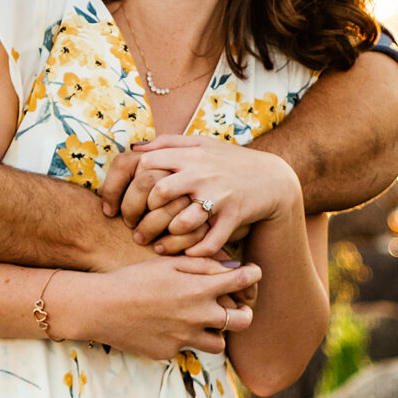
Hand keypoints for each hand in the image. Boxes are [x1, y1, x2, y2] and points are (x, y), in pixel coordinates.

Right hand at [54, 256, 261, 358]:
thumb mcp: (167, 262)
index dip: (252, 275)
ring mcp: (184, 338)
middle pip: (242, 321)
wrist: (101, 307)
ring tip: (203, 321)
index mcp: (199, 289)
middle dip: (244, 312)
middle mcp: (198, 317)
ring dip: (216, 332)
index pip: (242, 282)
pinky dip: (183, 338)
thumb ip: (202, 265)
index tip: (251, 273)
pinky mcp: (169, 352)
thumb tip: (231, 268)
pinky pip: (186, 348)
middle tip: (236, 307)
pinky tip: (166, 326)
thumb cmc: (133, 278)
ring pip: (219, 344)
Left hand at [102, 134, 302, 259]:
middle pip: (159, 192)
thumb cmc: (231, 162)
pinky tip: (186, 254)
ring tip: (157, 245)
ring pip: (182, 221)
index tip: (124, 204)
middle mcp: (203, 173)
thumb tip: (135, 148)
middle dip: (144, 215)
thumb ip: (169, 143)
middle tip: (135, 229)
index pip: (147, 164)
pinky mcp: (234, 216)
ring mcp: (219, 195)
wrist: (273, 179)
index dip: (129, 185)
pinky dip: (195, 252)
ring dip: (167, 236)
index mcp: (190, 155)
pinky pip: (209, 241)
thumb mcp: (202, 144)